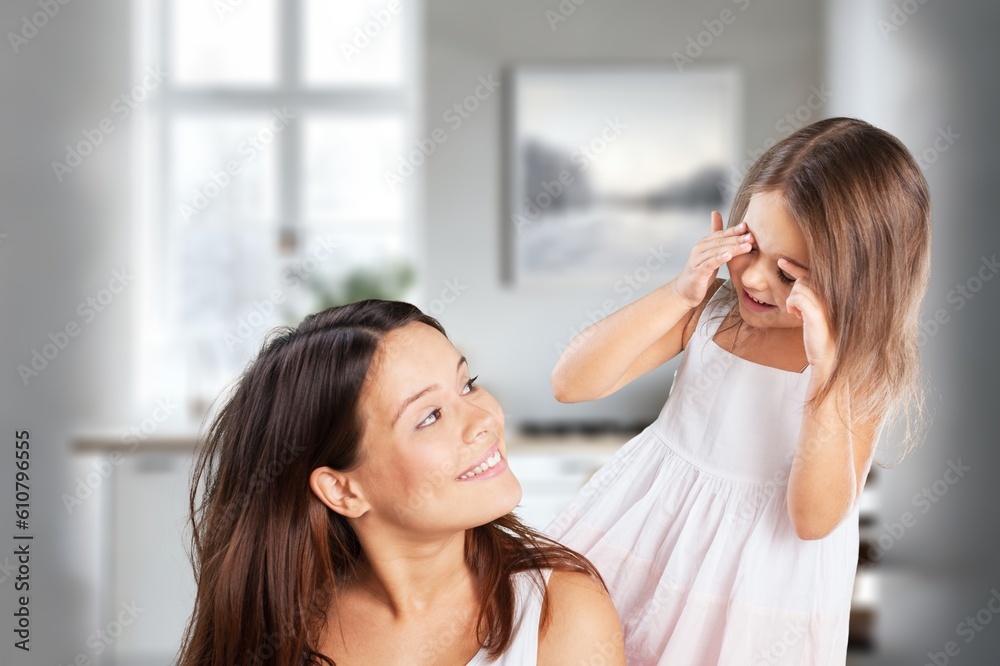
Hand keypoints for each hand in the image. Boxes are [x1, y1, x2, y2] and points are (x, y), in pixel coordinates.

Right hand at [672, 211, 752, 307]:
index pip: (721, 234)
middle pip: (721, 241)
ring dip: (733, 248)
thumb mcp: (710, 250)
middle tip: (751, 237)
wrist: (686, 290)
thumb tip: (715, 212)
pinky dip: (719, 259)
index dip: (734, 230)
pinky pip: (709, 264)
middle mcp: (700, 249)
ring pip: (717, 251)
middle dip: (737, 239)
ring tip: (746, 246)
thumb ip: (714, 233)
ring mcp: (697, 260)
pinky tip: (728, 256)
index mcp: (705, 242)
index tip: (747, 226)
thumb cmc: (701, 270)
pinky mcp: (697, 272)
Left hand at [779, 258, 836, 376]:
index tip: (781, 261)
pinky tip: (796, 315)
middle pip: (803, 279)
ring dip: (792, 301)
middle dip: (793, 293)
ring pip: (798, 287)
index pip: (811, 274)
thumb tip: (796, 285)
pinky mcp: (817, 311)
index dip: (795, 266)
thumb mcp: (812, 313)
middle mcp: (830, 295)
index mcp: (830, 294)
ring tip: (798, 315)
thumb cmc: (819, 336)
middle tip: (795, 310)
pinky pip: (796, 297)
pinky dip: (791, 305)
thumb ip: (807, 298)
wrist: (828, 354)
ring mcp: (824, 302)